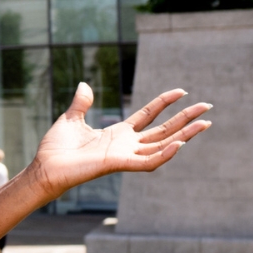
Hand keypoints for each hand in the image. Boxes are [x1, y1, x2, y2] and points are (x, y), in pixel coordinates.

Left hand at [25, 83, 212, 198]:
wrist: (45, 167)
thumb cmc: (56, 149)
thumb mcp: (70, 119)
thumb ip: (81, 103)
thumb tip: (84, 84)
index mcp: (118, 133)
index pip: (149, 115)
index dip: (164, 103)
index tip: (182, 91)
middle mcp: (126, 145)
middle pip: (163, 130)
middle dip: (185, 119)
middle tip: (208, 107)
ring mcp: (125, 155)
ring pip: (163, 145)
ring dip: (184, 136)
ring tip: (204, 124)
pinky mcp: (119, 164)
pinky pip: (148, 162)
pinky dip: (164, 155)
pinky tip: (180, 144)